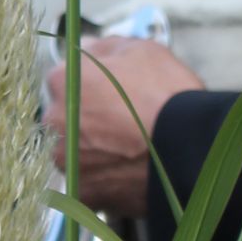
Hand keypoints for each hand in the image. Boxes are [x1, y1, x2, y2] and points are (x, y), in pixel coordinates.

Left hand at [43, 35, 205, 218]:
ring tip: (129, 151)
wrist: (187, 147)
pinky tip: (128, 172)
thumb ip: (105, 48)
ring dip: (94, 152)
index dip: (91, 87)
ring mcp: (66, 160)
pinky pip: (90, 184)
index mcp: (62, 81)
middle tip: (122, 124)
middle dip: (88, 121)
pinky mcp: (84, 193)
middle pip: (66, 118)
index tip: (111, 95)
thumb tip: (89, 48)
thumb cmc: (165, 94)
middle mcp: (54, 121)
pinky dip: (105, 180)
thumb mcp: (140, 50)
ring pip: (75, 153)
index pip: (64, 79)